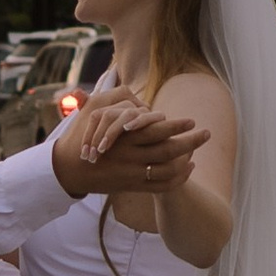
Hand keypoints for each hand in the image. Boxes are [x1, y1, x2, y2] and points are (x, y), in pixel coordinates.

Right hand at [51, 102, 206, 197]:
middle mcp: (131, 157)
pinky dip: (178, 178)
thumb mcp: (93, 109)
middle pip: (169, 152)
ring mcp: (133, 174)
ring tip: (197, 151)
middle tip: (207, 133)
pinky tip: (187, 167)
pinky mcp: (133, 187)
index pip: (157, 131)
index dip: (177, 126)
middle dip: (191, 142)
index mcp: (124, 137)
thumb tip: (131, 89)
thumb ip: (114, 97)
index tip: (192, 120)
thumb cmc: (81, 134)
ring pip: (168, 170)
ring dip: (187, 161)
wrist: (68, 168)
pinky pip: (162, 186)